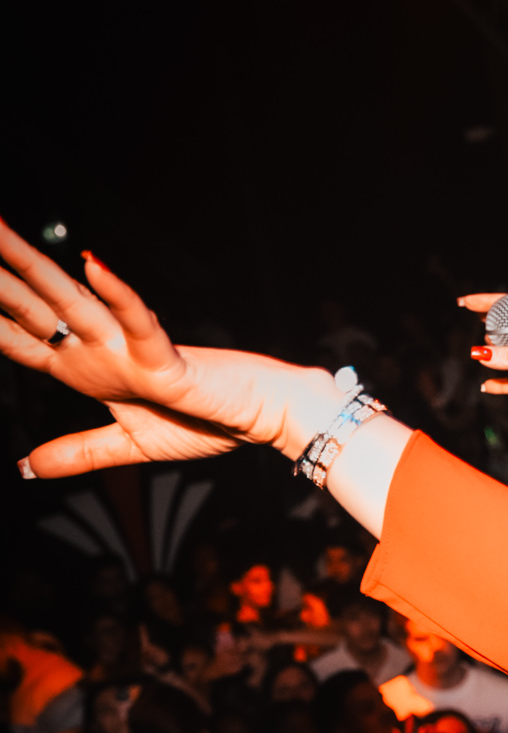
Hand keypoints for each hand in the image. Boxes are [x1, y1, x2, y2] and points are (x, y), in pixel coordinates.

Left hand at [0, 220, 343, 478]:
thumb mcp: (128, 446)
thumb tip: (27, 467)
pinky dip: (118, 296)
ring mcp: (128, 348)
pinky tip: (93, 265)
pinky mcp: (166, 357)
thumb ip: (78, 452)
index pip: (22, 339)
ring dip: (31, 265)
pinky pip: (140, 321)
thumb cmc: (203, 422)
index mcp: (86, 369)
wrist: (258, 418)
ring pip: (71, 301)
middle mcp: (99, 349)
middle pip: (32, 308)